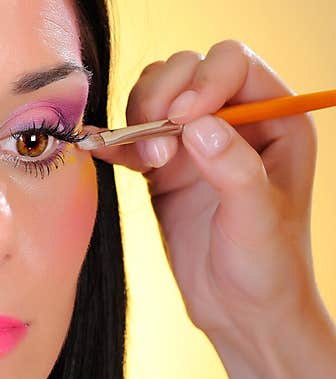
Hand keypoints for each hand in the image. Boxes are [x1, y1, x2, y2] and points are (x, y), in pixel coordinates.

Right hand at [87, 40, 319, 341]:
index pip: (234, 65)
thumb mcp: (258, 220)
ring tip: (148, 164)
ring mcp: (196, 141)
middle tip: (160, 153)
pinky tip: (101, 150)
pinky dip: (114, 139)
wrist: (240, 313)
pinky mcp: (164, 166)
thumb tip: (198, 123)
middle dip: (163, 99)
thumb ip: (234, 167)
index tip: (181, 119)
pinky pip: (132, 132)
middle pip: (187, 71)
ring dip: (139, 117)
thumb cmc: (268, 269)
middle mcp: (235, 121)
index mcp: (276, 121)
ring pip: (156, 93)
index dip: (203, 81)